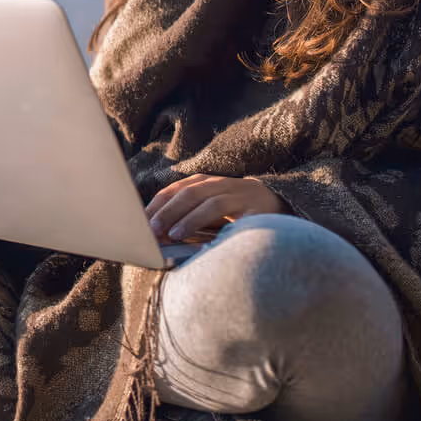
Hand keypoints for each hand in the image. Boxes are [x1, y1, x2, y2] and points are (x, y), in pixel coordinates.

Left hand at [146, 174, 286, 243]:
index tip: (138, 222)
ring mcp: (236, 192)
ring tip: (166, 234)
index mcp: (205, 183)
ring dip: (182, 217)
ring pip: (202, 198)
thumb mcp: (211, 214)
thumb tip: (159, 236)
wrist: (282, 206)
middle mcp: (219, 184)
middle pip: (185, 192)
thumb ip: (188, 220)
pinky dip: (201, 220)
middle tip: (147, 229)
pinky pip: (222, 208)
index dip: (155, 205)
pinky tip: (190, 234)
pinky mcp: (251, 206)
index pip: (173, 190)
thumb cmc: (237, 215)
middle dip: (164, 211)